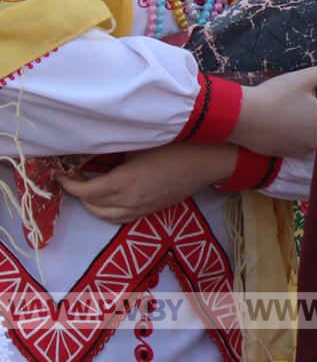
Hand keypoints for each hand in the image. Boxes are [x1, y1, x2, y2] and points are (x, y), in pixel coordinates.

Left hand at [58, 144, 234, 224]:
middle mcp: (130, 201)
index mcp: (125, 183)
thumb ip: (115, 150)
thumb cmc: (178, 145)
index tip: (60, 173)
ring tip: (91, 188)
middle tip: (74, 176)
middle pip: (93, 206)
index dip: (69, 184)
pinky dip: (110, 211)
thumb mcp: (142, 143)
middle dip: (79, 193)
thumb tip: (91, 151)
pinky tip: (112, 197)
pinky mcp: (154, 209)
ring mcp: (143, 208)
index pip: (85, 191)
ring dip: (94, 205)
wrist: (211, 159)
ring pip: (107, 216)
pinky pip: (123, 218)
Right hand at [231, 64, 316, 158]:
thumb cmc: (276, 96)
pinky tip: (288, 121)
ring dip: (312, 126)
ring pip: (315, 137)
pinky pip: (298, 144)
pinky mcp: (285, 154)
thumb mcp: (305, 78)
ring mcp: (302, 150)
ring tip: (300, 110)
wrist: (242, 118)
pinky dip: (297, 134)